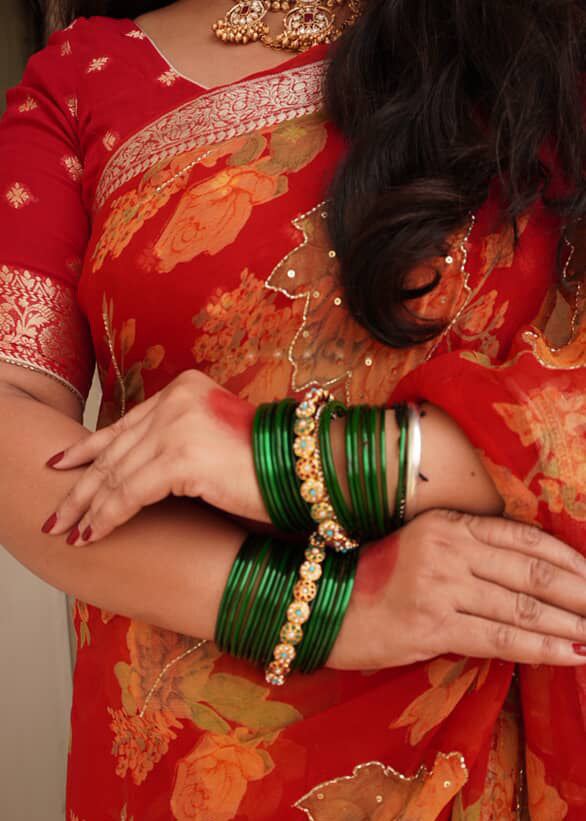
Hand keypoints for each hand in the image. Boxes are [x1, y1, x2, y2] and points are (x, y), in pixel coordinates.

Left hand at [42, 370, 269, 544]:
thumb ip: (175, 441)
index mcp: (184, 388)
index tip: (61, 465)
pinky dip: (109, 517)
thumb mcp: (211, 440)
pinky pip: (131, 493)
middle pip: (115, 449)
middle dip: (81, 486)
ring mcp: (178, 424)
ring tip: (70, 531)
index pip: (124, 423)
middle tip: (55, 513)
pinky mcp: (181, 457)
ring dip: (90, 508)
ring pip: (117, 474)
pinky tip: (94, 534)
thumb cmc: (266, 463)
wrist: (306, 469)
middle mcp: (176, 399)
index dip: (88, 448)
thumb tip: (133, 471)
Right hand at [328, 509, 585, 668]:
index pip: (523, 537)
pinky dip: (541, 647)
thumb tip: (535, 578)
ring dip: (569, 625)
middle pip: (531, 572)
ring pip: (521, 606)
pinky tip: (569, 654)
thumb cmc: (376, 580)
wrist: (322, 607)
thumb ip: (472, 554)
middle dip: (580, 594)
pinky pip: (499, 638)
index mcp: (448, 523)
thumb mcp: (423, 549)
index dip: (568, 559)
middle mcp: (447, 547)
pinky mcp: (431, 624)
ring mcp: (439, 585)